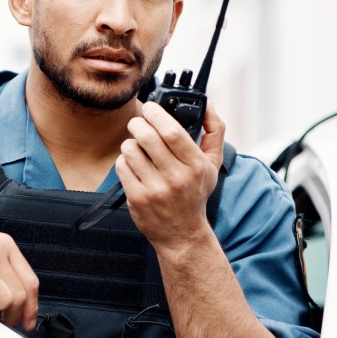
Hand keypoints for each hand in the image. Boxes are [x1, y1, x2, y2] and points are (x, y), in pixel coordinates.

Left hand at [116, 101, 225, 249]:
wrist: (182, 234)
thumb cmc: (195, 193)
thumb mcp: (212, 164)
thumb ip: (214, 131)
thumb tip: (207, 103)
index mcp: (195, 166)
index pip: (173, 132)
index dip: (157, 114)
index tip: (150, 107)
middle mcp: (176, 178)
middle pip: (148, 137)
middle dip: (138, 123)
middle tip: (138, 122)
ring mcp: (155, 190)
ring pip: (131, 150)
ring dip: (130, 142)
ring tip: (136, 145)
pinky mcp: (137, 199)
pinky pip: (122, 166)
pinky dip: (124, 160)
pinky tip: (133, 163)